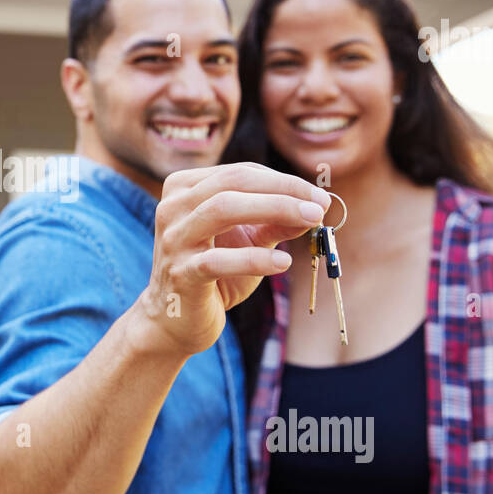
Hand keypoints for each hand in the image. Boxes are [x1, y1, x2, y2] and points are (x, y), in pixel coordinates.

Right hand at [135, 162, 329, 355]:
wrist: (175, 320)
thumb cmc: (214, 274)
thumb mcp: (248, 242)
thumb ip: (275, 222)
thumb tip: (314, 207)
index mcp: (184, 189)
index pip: (240, 172)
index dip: (283, 180)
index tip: (317, 196)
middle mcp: (172, 207)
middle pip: (232, 182)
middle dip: (283, 189)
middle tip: (319, 204)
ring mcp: (173, 240)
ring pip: (222, 209)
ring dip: (274, 209)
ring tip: (310, 219)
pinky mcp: (179, 273)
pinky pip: (217, 260)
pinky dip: (254, 259)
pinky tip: (282, 263)